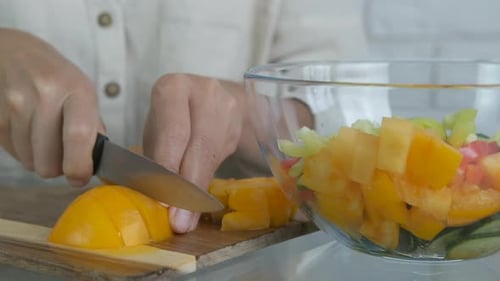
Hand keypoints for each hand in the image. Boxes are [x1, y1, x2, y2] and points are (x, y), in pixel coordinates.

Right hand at [0, 28, 103, 185]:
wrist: (14, 52)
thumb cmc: (58, 77)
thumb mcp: (84, 92)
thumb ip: (93, 127)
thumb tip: (94, 163)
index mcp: (76, 89)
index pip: (78, 134)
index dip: (79, 165)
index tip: (79, 177)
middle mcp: (45, 94)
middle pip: (49, 160)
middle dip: (59, 168)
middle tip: (65, 156)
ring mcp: (16, 103)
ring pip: (30, 161)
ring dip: (41, 159)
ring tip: (47, 138)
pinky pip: (13, 153)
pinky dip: (24, 151)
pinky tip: (30, 132)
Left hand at [143, 74, 244, 232]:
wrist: (214, 99)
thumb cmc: (175, 118)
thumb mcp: (158, 129)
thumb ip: (155, 158)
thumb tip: (153, 202)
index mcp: (173, 88)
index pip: (173, 134)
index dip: (168, 170)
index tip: (163, 201)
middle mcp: (204, 92)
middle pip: (198, 146)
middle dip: (187, 188)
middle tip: (179, 221)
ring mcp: (228, 107)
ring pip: (213, 155)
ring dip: (199, 191)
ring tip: (187, 218)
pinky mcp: (240, 124)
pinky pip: (223, 158)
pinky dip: (208, 183)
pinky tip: (200, 202)